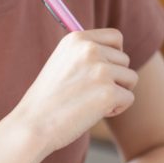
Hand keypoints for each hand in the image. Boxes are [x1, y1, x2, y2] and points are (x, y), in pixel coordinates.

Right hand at [11, 29, 137, 154]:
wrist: (32, 125)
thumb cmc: (47, 100)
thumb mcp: (62, 63)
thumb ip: (86, 55)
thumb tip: (117, 54)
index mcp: (77, 39)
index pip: (115, 37)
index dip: (115, 55)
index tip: (104, 70)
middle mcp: (90, 49)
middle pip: (125, 60)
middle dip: (115, 78)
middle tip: (90, 93)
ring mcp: (100, 70)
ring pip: (130, 78)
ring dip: (116, 93)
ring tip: (91, 103)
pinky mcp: (109, 92)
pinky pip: (128, 98)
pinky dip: (115, 109)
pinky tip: (93, 113)